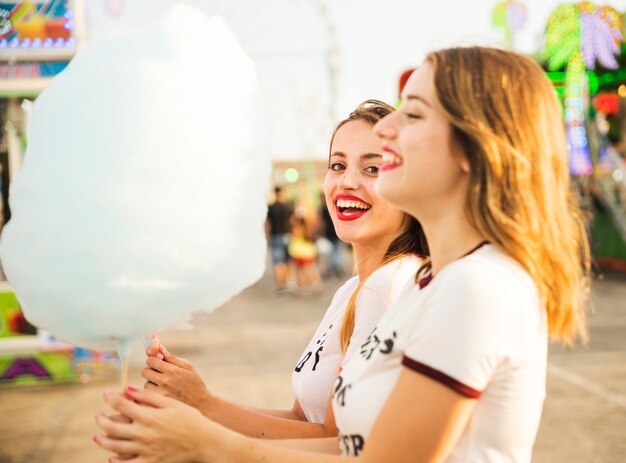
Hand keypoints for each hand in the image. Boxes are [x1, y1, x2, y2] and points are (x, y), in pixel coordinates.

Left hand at [94, 388, 230, 462]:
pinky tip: (111, 456)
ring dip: (102, 440)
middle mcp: (143, 434)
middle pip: (112, 427)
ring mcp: (145, 451)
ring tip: (97, 435)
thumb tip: (127, 390)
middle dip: (101, 420)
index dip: (110, 398)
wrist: (204, 442)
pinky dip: (115, 461)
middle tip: (97, 415)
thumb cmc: (190, 419)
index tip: (105, 394)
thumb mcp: (171, 403)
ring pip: (114, 446)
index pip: (121, 405)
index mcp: (148, 416)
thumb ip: (149, 397)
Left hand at [142, 345, 210, 410]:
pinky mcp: (159, 402)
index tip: (158, 362)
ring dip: (151, 382)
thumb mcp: (187, 367)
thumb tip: (158, 347)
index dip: (153, 359)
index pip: (150, 360)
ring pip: (145, 383)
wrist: (200, 403)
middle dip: (150, 370)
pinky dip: (153, 392)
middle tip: (159, 373)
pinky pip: (148, 394)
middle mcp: (165, 381)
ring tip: (163, 385)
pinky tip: (162, 392)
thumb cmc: (194, 383)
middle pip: (144, 371)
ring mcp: (161, 393)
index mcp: (172, 370)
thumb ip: (171, 357)